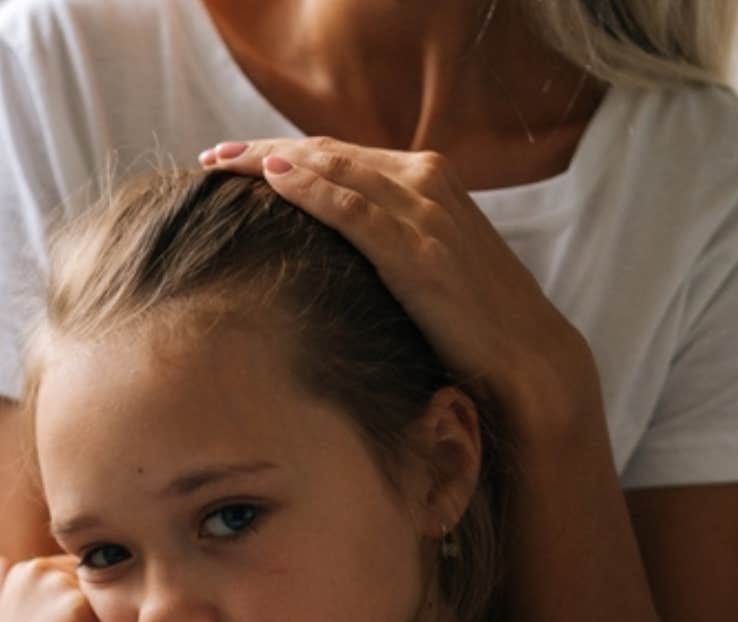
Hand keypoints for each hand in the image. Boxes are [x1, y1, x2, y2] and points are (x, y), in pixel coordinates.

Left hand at [201, 138, 594, 426]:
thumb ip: (383, 232)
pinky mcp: (418, 249)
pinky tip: (273, 181)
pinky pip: (353, 209)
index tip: (234, 158)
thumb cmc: (468, 316)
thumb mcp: (424, 257)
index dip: (282, 151)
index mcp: (426, 177)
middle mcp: (426, 180)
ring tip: (224, 165)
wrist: (524, 354)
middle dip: (263, 152)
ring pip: (334, 170)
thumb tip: (327, 238)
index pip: (339, 153)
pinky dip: (311, 190)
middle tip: (213, 158)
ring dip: (271, 163)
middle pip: (327, 153)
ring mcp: (424, 212)